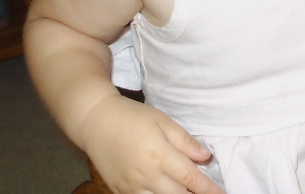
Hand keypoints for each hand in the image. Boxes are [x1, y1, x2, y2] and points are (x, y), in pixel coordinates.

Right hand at [80, 95, 225, 193]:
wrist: (95, 121)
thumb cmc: (132, 117)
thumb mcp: (162, 121)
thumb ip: (185, 141)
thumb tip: (206, 156)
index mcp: (159, 155)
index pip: (191, 179)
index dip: (209, 189)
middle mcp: (146, 175)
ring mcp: (131, 186)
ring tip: (187, 193)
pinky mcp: (120, 191)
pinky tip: (163, 192)